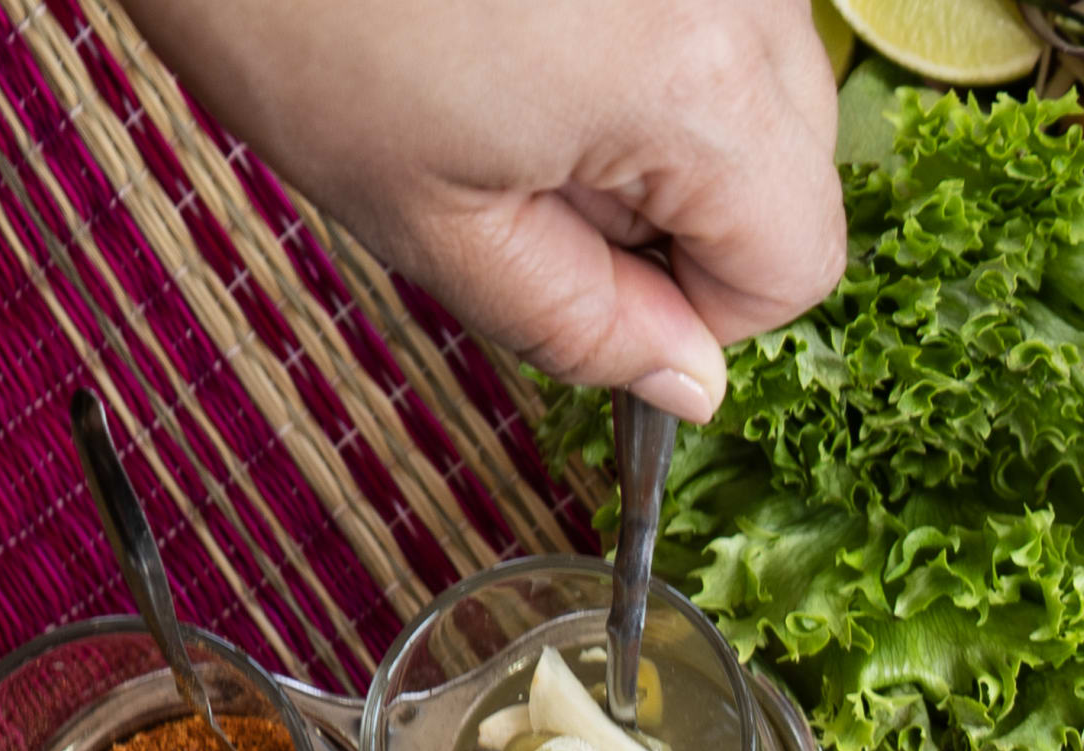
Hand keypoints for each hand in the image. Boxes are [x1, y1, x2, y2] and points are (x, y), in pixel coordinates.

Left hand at [114, 0, 844, 416]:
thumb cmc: (285, 1)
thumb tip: (684, 381)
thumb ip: (578, 321)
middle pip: (794, 155)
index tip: (606, 292)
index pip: (798, 260)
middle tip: (539, 179)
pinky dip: (631, 25)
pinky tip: (518, 13)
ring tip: (510, 76)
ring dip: (662, 106)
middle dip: (691, 199)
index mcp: (696, 87)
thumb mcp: (425, 215)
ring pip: (752, 65)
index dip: (703, 308)